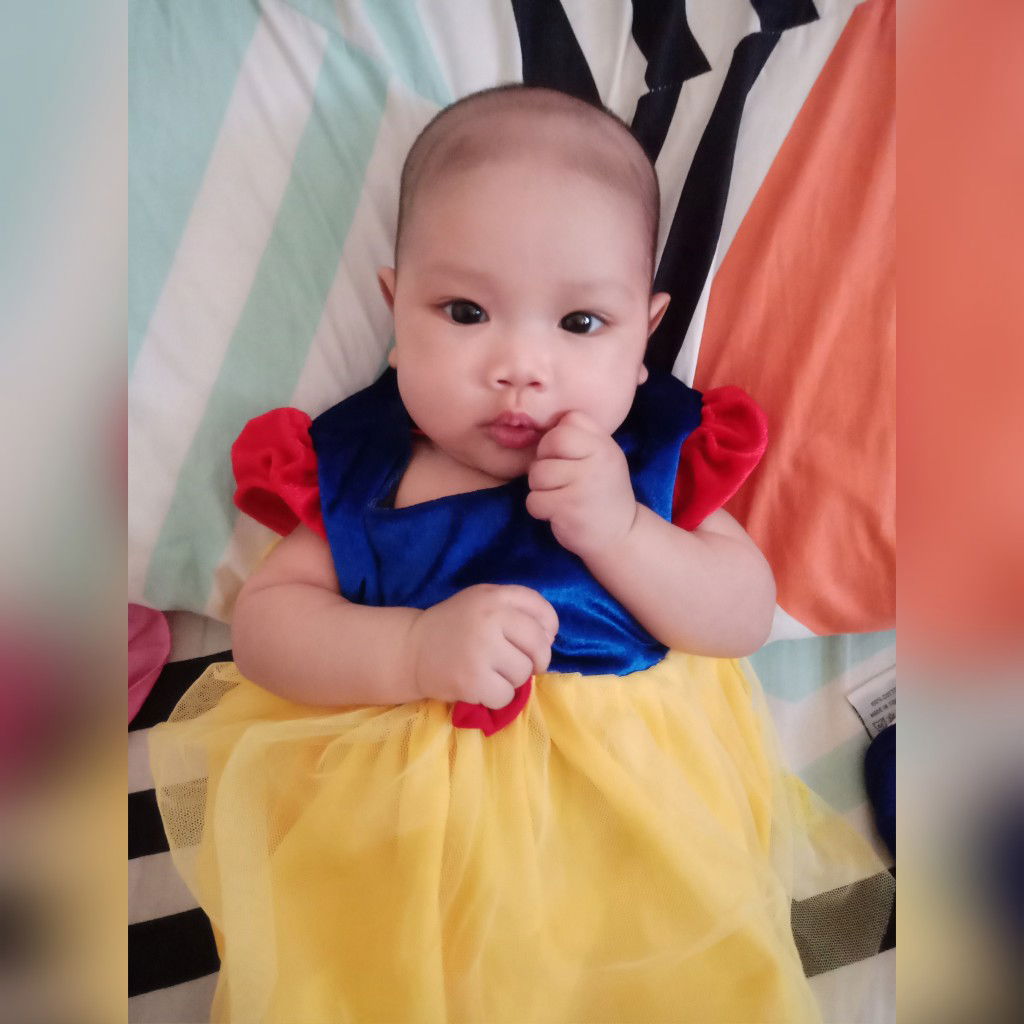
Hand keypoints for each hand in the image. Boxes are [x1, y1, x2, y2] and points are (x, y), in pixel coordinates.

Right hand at [406, 585, 557, 709]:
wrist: (411, 649)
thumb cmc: (455, 626)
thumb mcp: (483, 602)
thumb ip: (517, 610)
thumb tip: (551, 637)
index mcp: (495, 596)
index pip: (543, 612)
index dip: (548, 631)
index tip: (536, 640)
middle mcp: (490, 618)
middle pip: (539, 647)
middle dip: (534, 661)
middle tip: (517, 664)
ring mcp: (481, 649)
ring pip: (524, 674)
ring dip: (512, 680)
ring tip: (490, 672)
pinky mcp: (472, 680)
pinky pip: (506, 696)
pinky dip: (496, 697)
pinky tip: (479, 686)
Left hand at [526, 411, 638, 557]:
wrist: (620, 535)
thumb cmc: (601, 492)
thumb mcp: (602, 458)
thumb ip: (581, 438)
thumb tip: (546, 422)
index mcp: (605, 445)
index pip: (569, 420)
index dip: (557, 438)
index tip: (565, 457)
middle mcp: (598, 460)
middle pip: (550, 442)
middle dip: (544, 461)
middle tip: (557, 479)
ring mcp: (584, 484)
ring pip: (537, 474)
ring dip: (540, 489)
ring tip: (559, 497)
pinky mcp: (569, 508)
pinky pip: (534, 500)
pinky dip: (540, 509)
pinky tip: (557, 513)